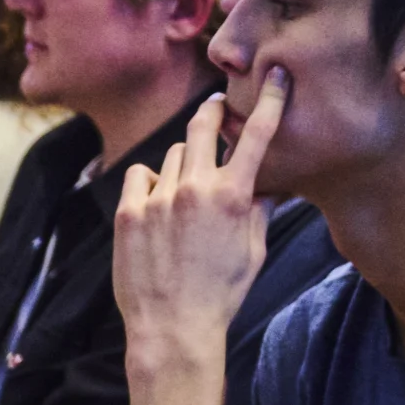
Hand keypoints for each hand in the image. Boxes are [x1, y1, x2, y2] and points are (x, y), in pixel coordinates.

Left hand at [112, 70, 284, 376]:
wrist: (172, 327)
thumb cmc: (221, 292)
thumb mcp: (253, 249)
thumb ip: (259, 206)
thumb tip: (266, 180)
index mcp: (233, 196)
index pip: (256, 135)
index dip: (270, 101)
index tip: (277, 77)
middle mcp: (194, 190)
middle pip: (202, 127)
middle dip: (212, 112)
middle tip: (216, 108)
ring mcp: (157, 199)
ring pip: (172, 156)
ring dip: (182, 164)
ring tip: (185, 194)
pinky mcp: (127, 212)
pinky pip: (140, 175)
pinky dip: (149, 183)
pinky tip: (156, 205)